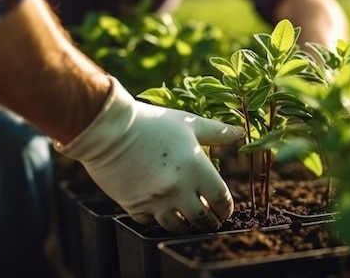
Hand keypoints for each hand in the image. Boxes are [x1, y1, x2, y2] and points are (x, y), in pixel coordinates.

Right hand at [55, 77, 244, 232]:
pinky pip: (152, 221)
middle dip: (210, 221)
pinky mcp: (135, 206)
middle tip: (211, 220)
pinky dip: (158, 218)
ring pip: (179, 226)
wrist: (109, 130)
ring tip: (190, 221)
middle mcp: (178, 189)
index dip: (226, 207)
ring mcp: (156, 200)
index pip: (221, 199)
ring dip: (187, 225)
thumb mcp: (188, 123)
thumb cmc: (152, 122)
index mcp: (196, 168)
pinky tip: (162, 211)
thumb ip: (217, 132)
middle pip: (202, 219)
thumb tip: (240, 133)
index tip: (224, 209)